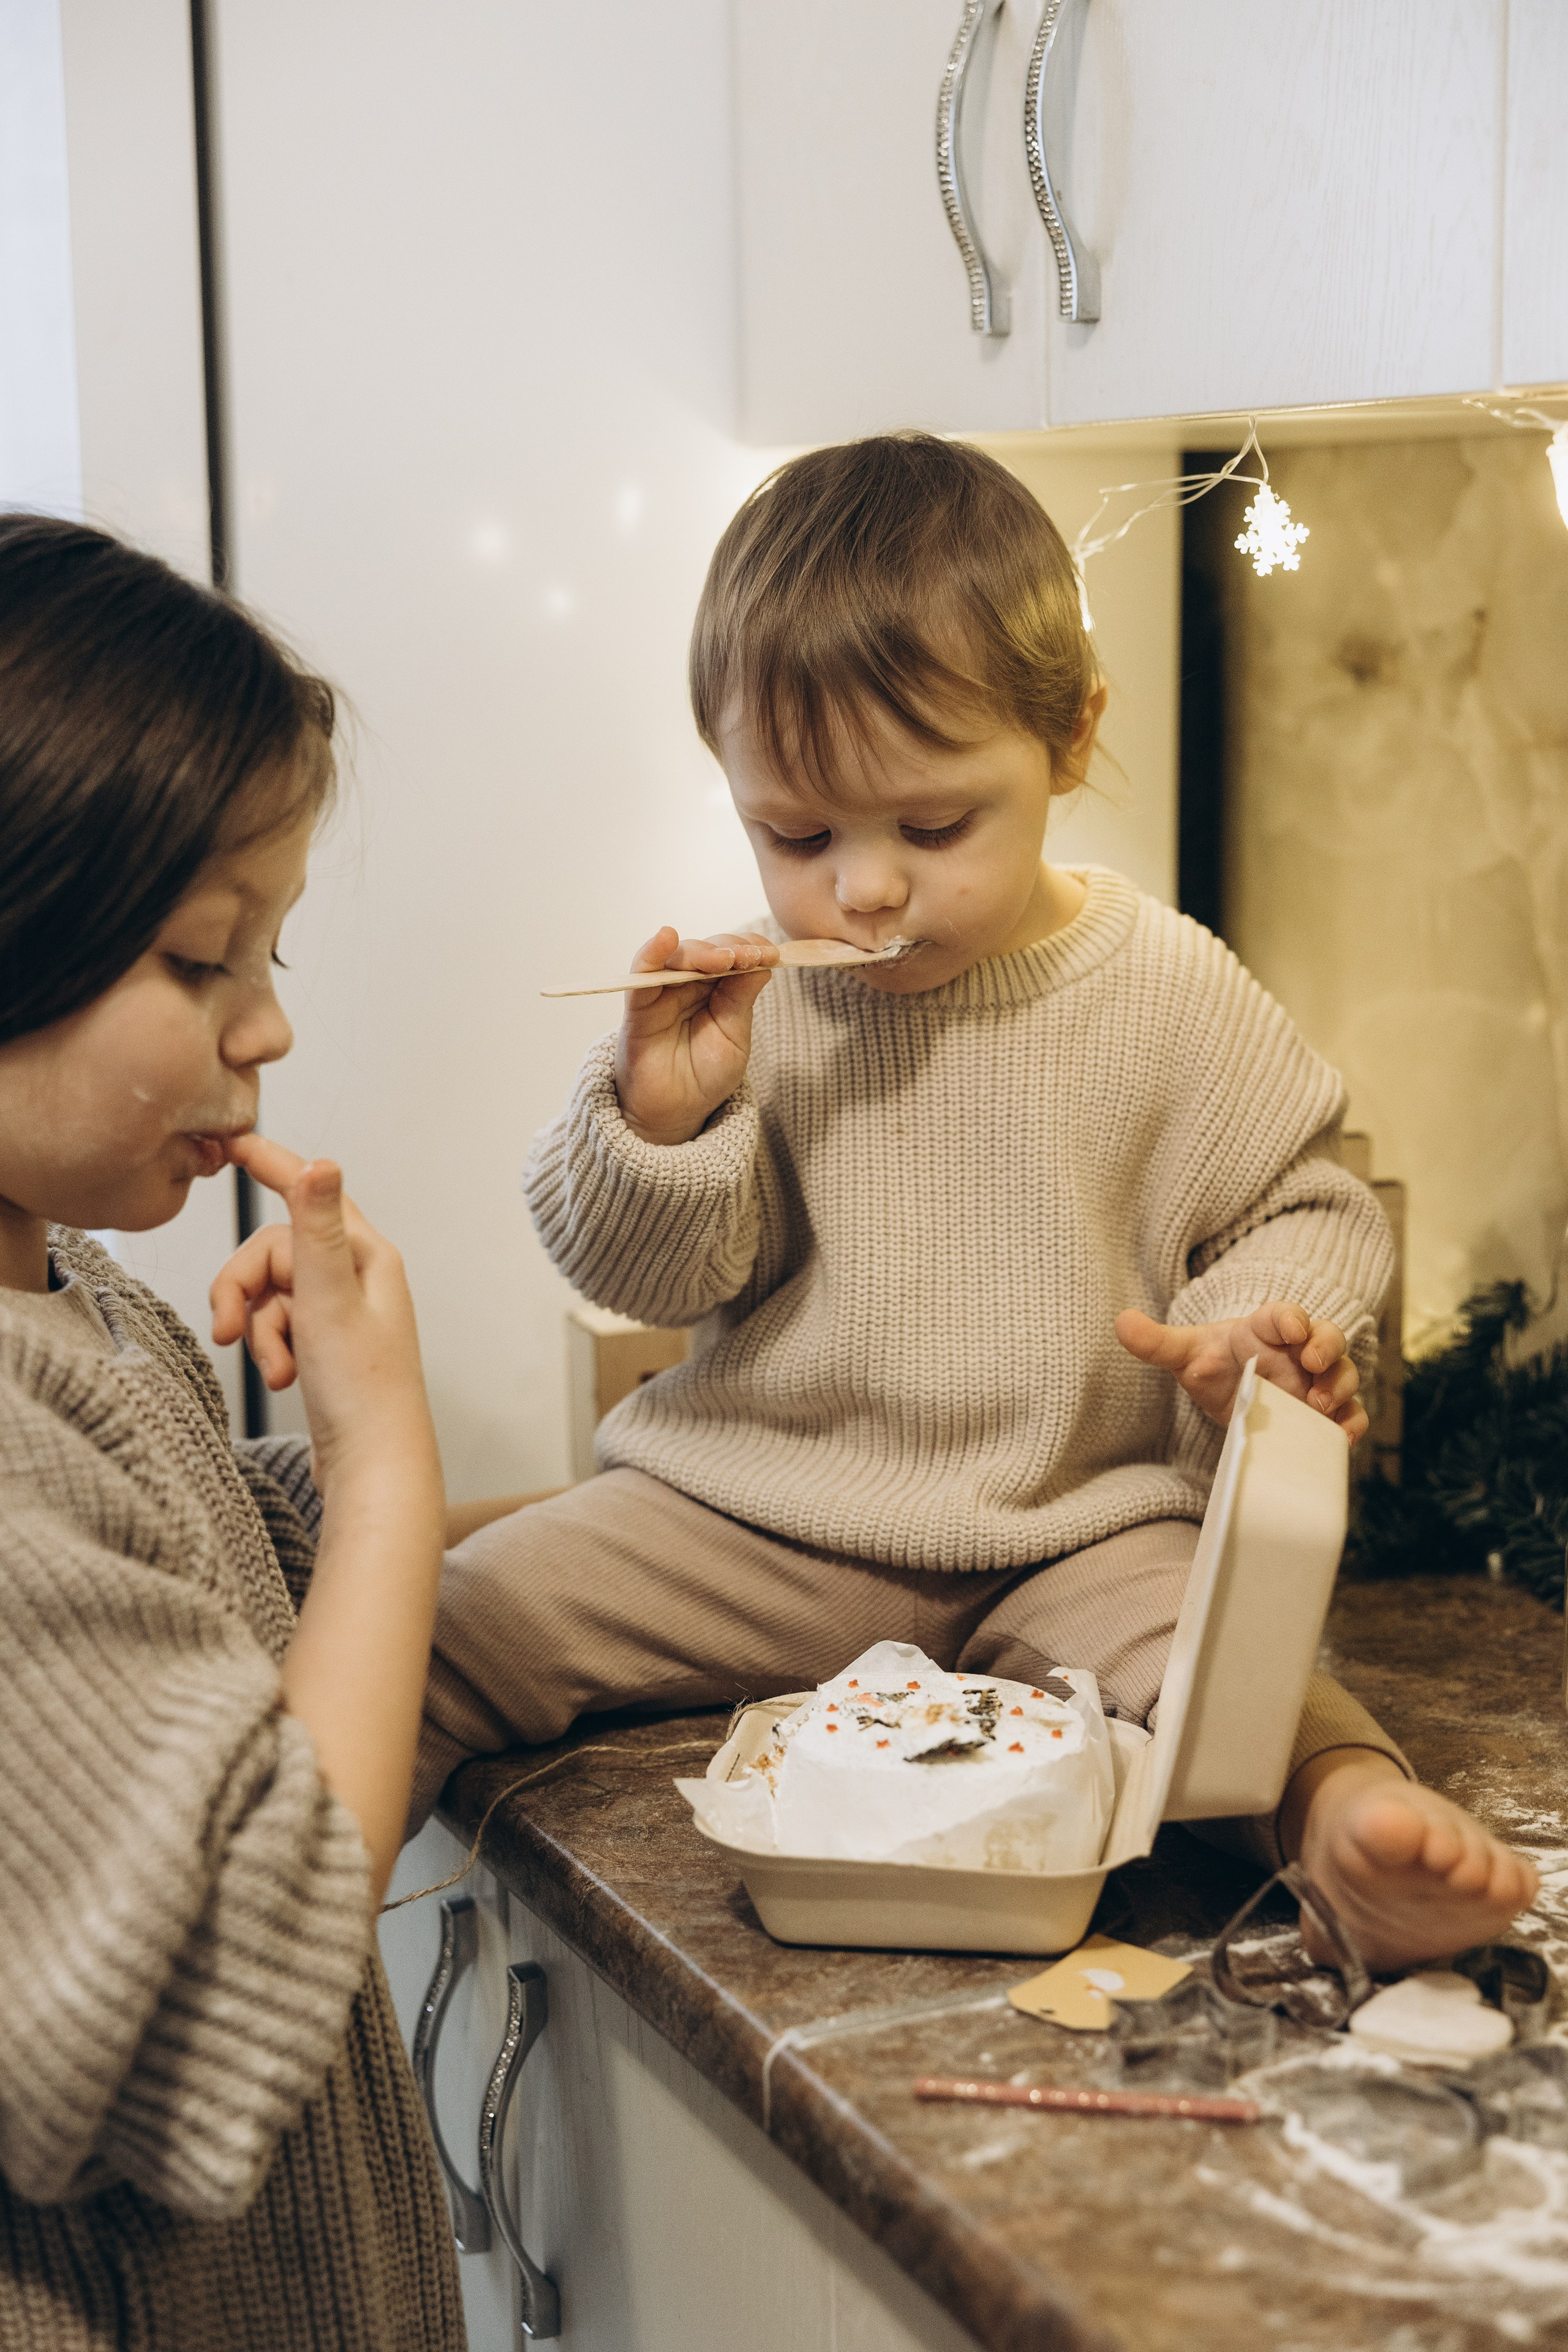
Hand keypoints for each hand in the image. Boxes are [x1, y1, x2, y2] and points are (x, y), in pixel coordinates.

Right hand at [211, 1132, 440, 1494]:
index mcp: (367, 1256)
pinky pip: (278, 1327)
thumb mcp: (329, 1298)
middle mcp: (358, 1277)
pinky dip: (270, 1349)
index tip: (234, 1144)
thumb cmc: (362, 1388)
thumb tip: (321, 1161)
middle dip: (243, 1287)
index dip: (273, 1165)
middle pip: (273, 1251)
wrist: (373, 1466)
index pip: (312, 1191)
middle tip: (226, 1329)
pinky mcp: (326, 1345)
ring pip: (269, 1294)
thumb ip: (316, 1229)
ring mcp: (341, 1312)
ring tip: (276, 1368)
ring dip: (260, 1328)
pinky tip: (285, 1378)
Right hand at [614, 925, 777, 1145]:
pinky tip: (665, 937)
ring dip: (702, 952)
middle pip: (707, 950)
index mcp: (717, 988)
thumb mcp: (734, 1038)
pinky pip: (641, 972)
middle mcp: (690, 983)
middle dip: (731, 948)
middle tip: (751, 957)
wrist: (676, 1110)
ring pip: (678, 955)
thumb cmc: (705, 1075)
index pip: (733, 955)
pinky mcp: (639, 1004)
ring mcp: (663, 991)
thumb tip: (761, 964)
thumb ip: (740, 1001)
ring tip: (724, 959)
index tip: (772, 955)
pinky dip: (651, 952)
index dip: (751, 949)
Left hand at [1114, 1299, 1366, 1442]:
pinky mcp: (1326, 1413)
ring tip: (1319, 1404)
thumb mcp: (1185, 1354)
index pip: (1284, 1314)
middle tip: (1313, 1363)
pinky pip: (1350, 1413)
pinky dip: (1350, 1423)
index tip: (1290, 1328)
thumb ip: (1157, 1342)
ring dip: (1339, 1384)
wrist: (1232, 1395)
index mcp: (1266, 1329)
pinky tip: (1339, 1437)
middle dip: (1326, 1346)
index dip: (1291, 1317)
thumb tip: (1121, 1323)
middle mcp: (1298, 1351)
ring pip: (1343, 1373)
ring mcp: (1316, 1381)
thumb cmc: (1214, 1364)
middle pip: (1327, 1337)